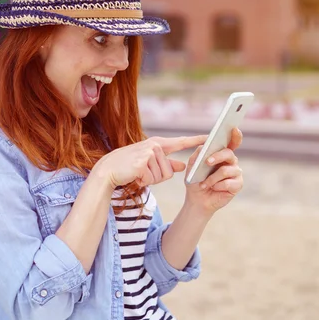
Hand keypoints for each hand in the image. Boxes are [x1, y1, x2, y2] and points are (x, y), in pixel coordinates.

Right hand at [92, 135, 207, 189]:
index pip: (181, 142)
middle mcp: (155, 145)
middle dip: (157, 178)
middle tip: (143, 172)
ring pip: (162, 177)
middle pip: (170, 172)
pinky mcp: (143, 162)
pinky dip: (143, 181)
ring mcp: (149, 152)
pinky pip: (152, 179)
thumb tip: (184, 166)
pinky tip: (134, 175)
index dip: (196, 141)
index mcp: (158, 144)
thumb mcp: (150, 164)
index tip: (209, 138)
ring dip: (150, 179)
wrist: (109, 169)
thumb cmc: (130, 167)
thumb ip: (168, 164)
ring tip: (138, 172)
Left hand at [184, 127, 243, 214]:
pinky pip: (229, 183)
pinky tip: (213, 188)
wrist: (197, 199)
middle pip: (229, 153)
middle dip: (217, 157)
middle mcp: (231, 161)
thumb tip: (205, 145)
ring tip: (205, 184)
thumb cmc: (196, 180)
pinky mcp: (237, 185)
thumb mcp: (193, 165)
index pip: (232, 142)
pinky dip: (217, 186)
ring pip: (226, 170)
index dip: (235, 135)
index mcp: (222, 154)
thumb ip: (198, 153)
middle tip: (207, 162)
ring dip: (212, 178)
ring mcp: (236, 173)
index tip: (234, 128)